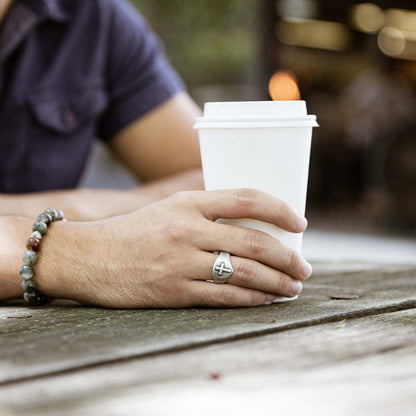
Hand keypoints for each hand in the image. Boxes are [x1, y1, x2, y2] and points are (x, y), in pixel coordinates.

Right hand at [45, 189, 310, 307]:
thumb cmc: (136, 231)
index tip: (299, 223)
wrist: (92, 257)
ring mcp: (181, 262)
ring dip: (276, 282)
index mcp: (189, 203)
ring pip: (244, 272)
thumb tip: (252, 218)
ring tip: (293, 287)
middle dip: (287, 257)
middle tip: (303, 267)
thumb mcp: (169, 208)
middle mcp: (188, 230)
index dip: (279, 210)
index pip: (246, 199)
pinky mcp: (174, 291)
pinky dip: (252, 300)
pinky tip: (266, 300)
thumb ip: (207, 209)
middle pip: (253, 241)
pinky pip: (224, 296)